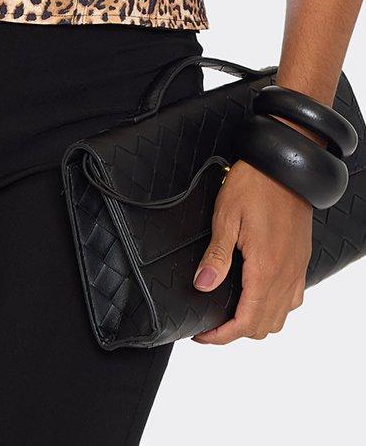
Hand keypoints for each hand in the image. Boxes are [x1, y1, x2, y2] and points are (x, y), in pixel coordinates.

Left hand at [191, 158, 312, 344]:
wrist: (284, 167)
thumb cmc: (255, 186)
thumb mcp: (227, 217)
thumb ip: (217, 256)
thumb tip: (203, 285)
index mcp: (265, 269)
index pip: (245, 321)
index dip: (222, 335)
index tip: (203, 335)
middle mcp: (285, 275)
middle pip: (263, 326)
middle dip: (236, 332)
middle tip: (212, 325)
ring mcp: (296, 269)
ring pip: (281, 317)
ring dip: (256, 322)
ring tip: (231, 314)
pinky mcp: (300, 260)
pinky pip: (293, 299)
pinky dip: (275, 308)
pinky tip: (258, 295)